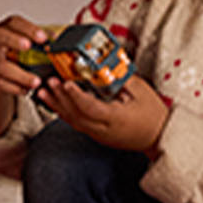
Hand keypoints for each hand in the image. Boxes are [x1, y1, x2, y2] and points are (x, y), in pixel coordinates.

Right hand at [0, 14, 45, 143]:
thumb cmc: (8, 54)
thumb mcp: (21, 42)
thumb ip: (39, 40)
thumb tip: (58, 41)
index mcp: (5, 29)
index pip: (14, 23)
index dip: (28, 28)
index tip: (42, 37)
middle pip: (0, 38)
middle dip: (14, 41)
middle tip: (28, 46)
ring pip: (2, 66)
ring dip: (20, 74)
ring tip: (36, 81)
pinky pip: (1, 84)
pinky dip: (15, 88)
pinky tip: (26, 90)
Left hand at [49, 71, 168, 154]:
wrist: (159, 137)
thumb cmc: (153, 115)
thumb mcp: (141, 91)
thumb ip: (120, 78)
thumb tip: (101, 65)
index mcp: (116, 119)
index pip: (90, 108)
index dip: (76, 95)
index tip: (66, 82)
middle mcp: (104, 130)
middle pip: (76, 115)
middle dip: (60, 97)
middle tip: (48, 81)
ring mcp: (99, 135)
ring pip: (73, 121)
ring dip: (57, 105)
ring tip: (42, 91)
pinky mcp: (97, 135)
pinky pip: (77, 123)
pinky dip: (64, 112)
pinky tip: (55, 102)